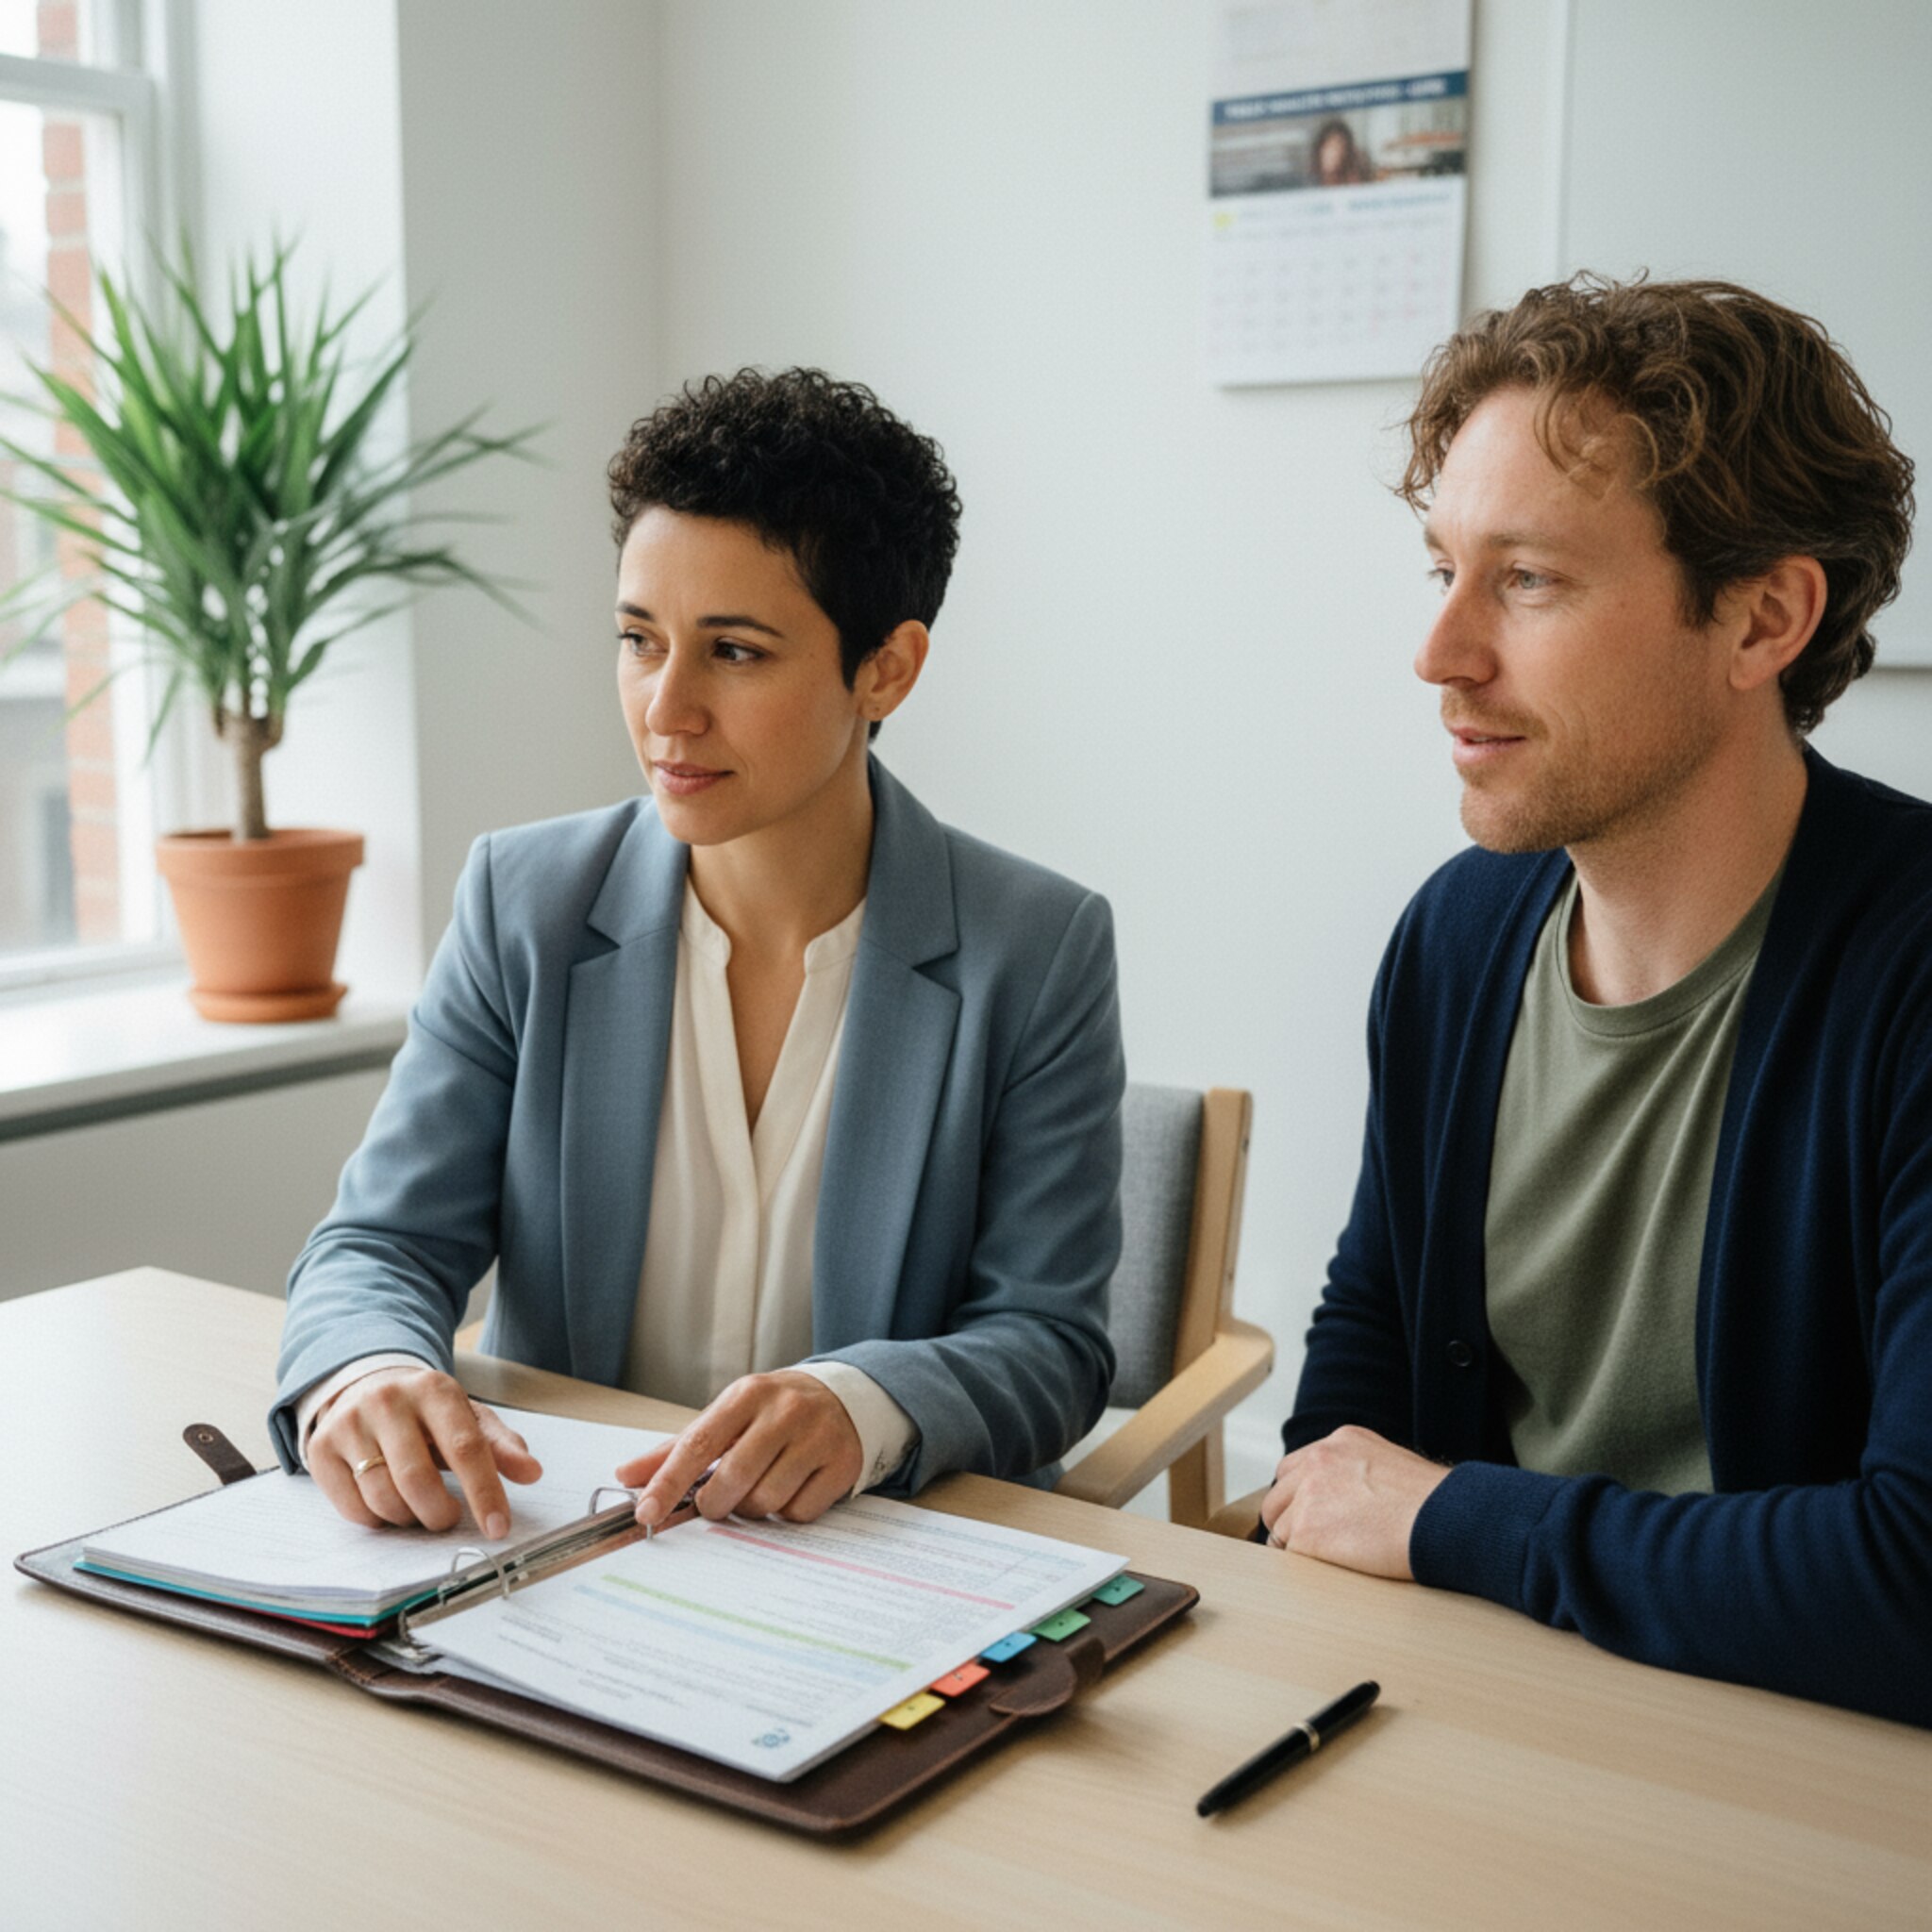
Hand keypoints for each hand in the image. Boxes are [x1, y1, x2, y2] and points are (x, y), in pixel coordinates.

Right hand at [308, 1366, 541, 1538]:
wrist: (363, 1385)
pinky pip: (351, 1508)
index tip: (498, 1527)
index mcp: (434, 1390)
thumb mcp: (467, 1417)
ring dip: (408, 1518)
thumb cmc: (424, 1411)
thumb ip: (500, 1445)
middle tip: (448, 1518)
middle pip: (417, 1480)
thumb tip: (532, 1473)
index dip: (484, 1492)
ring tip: (418, 1508)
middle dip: (439, 1513)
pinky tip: (388, 1504)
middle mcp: (387, 1401)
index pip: (465, 1448)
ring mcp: (349, 1424)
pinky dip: (377, 1520)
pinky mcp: (320, 1449)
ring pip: (382, 1498)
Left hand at [616, 1371, 862, 1529]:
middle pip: (733, 1478)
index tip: (646, 1512)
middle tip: (715, 1504)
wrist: (844, 1397)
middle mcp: (784, 1412)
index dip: (668, 1482)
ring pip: (767, 1500)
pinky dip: (786, 1513)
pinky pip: (799, 1512)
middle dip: (715, 1504)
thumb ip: (677, 1448)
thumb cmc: (773, 1411)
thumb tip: (625, 1475)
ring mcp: (817, 1437)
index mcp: (747, 1395)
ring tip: (757, 1489)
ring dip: (752, 1509)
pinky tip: (790, 1489)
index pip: (698, 1443)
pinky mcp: (842, 1464)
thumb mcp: (727, 1416)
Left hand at [1258, 1425, 1450, 1579]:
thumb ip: (1357, 1471)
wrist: (1444, 1520)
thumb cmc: (1432, 1502)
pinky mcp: (1307, 1531)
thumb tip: (1344, 1496)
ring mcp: (1309, 1495)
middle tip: (1309, 1541)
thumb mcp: (1390, 1464)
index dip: (1300, 1496)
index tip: (1310, 1514)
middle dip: (1289, 1519)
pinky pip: (1290, 1553)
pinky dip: (1306, 1563)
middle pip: (1278, 1496)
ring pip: (1281, 1526)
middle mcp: (1318, 1461)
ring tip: (1328, 1557)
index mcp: (1339, 1442)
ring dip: (1298, 1544)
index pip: (1295, 1468)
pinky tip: (1331, 1566)